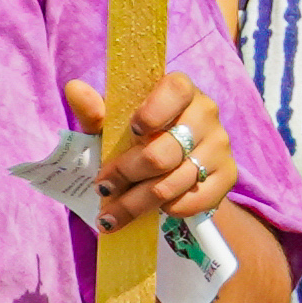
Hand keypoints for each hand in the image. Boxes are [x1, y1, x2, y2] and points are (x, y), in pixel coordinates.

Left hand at [72, 72, 233, 230]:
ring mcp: (220, 145)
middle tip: (103, 187)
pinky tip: (152, 212)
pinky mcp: (228, 176)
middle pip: (165, 151)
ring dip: (137, 202)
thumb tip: (74, 89)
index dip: (154, 112)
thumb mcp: (112, 126)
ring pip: (174, 182)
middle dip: (126, 174)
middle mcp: (206, 113)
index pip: (176, 90)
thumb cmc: (136, 139)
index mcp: (180, 90)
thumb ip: (95, 111)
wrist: (171, 169)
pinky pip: (195, 200)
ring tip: (112, 214)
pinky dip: (168, 210)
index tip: (132, 132)